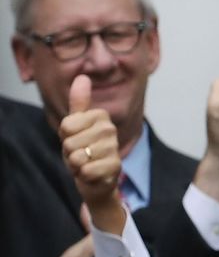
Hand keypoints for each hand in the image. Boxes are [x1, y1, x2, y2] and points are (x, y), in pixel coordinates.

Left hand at [59, 75, 124, 234]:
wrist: (95, 178)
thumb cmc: (83, 150)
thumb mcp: (75, 126)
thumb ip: (79, 102)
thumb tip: (82, 77)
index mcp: (100, 116)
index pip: (66, 125)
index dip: (65, 137)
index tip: (75, 139)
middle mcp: (110, 129)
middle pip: (70, 142)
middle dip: (69, 153)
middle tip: (80, 154)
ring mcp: (114, 148)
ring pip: (77, 157)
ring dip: (76, 166)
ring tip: (85, 164)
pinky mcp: (115, 167)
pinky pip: (87, 171)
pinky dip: (84, 176)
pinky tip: (91, 174)